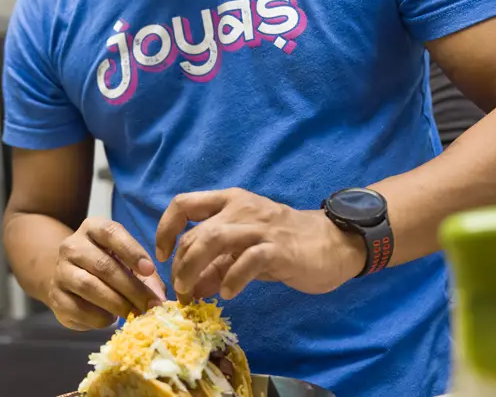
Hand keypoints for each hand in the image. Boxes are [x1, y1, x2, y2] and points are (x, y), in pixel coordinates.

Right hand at [47, 218, 166, 329]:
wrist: (70, 279)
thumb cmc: (108, 267)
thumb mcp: (127, 262)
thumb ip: (146, 276)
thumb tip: (159, 299)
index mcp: (92, 228)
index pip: (111, 233)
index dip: (131, 251)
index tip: (149, 270)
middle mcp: (71, 246)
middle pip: (103, 265)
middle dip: (131, 287)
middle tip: (150, 305)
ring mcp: (60, 271)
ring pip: (89, 286)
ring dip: (116, 303)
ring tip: (134, 314)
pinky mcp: (55, 296)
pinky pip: (78, 308)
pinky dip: (99, 317)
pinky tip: (111, 319)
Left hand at [154, 189, 365, 300]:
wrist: (332, 243)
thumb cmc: (283, 244)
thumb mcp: (243, 251)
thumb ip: (215, 265)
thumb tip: (188, 289)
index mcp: (229, 201)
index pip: (183, 204)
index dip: (165, 229)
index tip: (163, 255)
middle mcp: (240, 209)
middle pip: (196, 232)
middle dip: (180, 265)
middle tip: (180, 290)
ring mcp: (260, 227)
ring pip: (213, 240)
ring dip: (195, 269)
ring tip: (192, 292)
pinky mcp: (278, 248)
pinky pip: (247, 261)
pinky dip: (232, 279)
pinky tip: (227, 293)